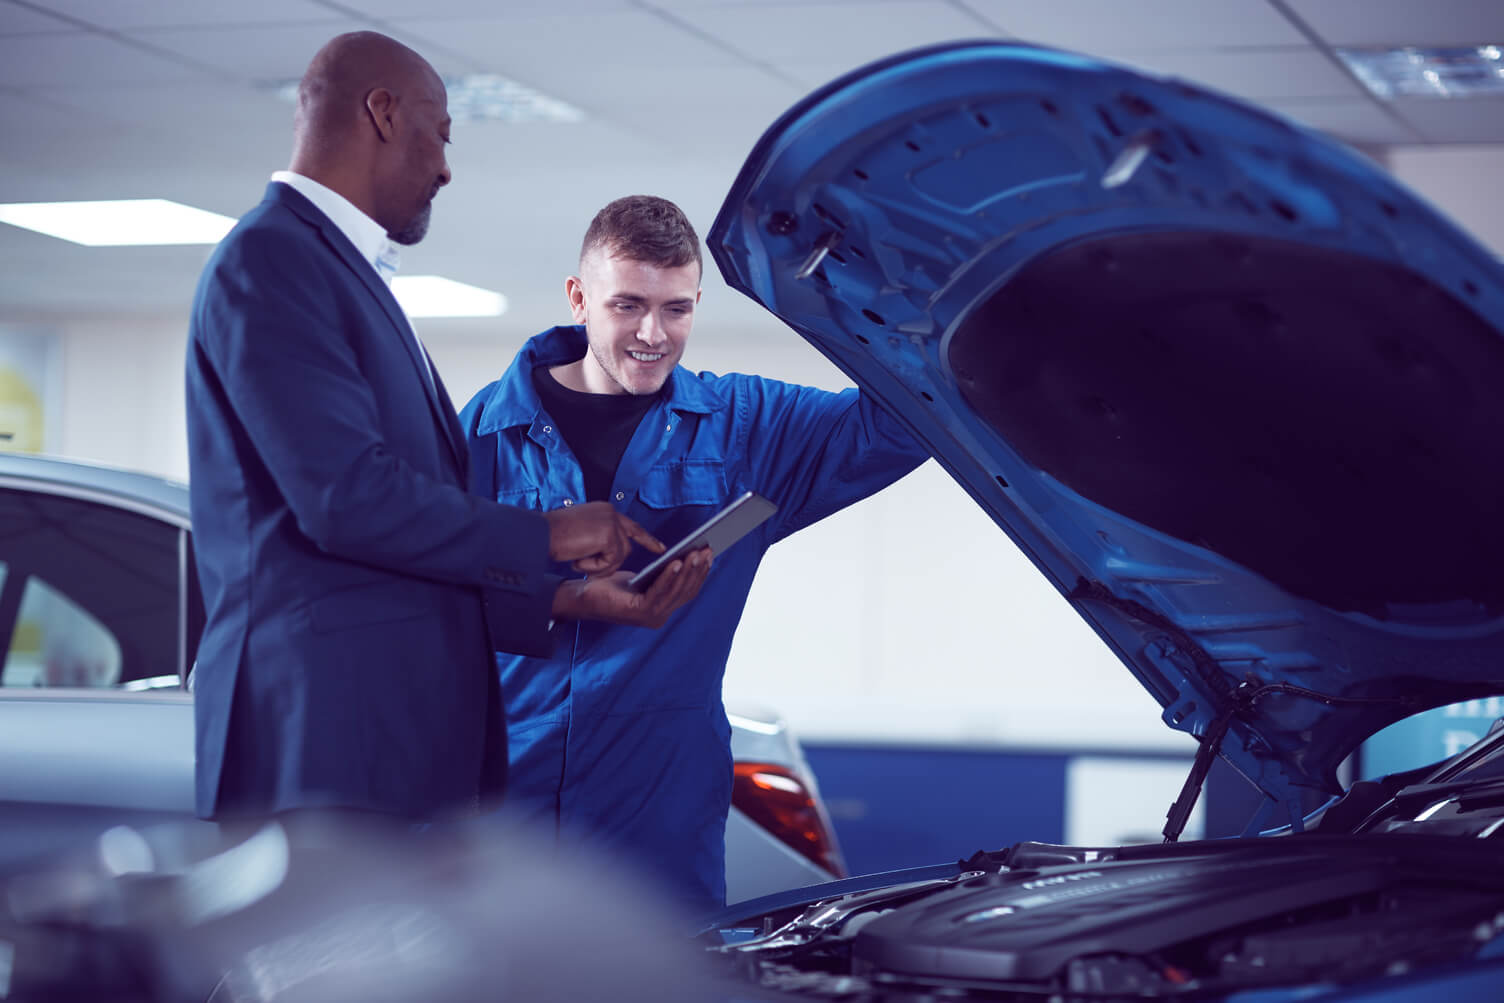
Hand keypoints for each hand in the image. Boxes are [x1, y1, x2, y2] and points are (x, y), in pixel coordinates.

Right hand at [543, 502, 663, 574]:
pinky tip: (577, 560)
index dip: (646, 539)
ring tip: (577, 561)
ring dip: (599, 566)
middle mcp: (610, 512)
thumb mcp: (580, 534)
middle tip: (585, 567)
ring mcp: (610, 522)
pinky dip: (594, 567)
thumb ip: (599, 539)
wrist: (538, 535)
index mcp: (604, 511)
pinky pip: (611, 560)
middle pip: (625, 547)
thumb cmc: (551, 537)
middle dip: (609, 563)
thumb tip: (611, 552)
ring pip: (619, 556)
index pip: (631, 526)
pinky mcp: (608, 534)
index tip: (661, 549)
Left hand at [550, 547, 711, 627]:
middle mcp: (659, 617)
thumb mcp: (641, 579)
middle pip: (685, 591)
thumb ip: (660, 575)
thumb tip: (683, 557)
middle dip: (698, 569)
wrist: (584, 597)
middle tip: (707, 550)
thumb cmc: (610, 586)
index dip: (700, 573)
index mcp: (662, 609)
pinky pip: (659, 591)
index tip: (709, 554)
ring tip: (695, 554)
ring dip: (687, 571)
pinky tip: (676, 562)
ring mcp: (650, 617)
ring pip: (675, 591)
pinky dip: (669, 576)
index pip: (688, 591)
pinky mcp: (639, 612)